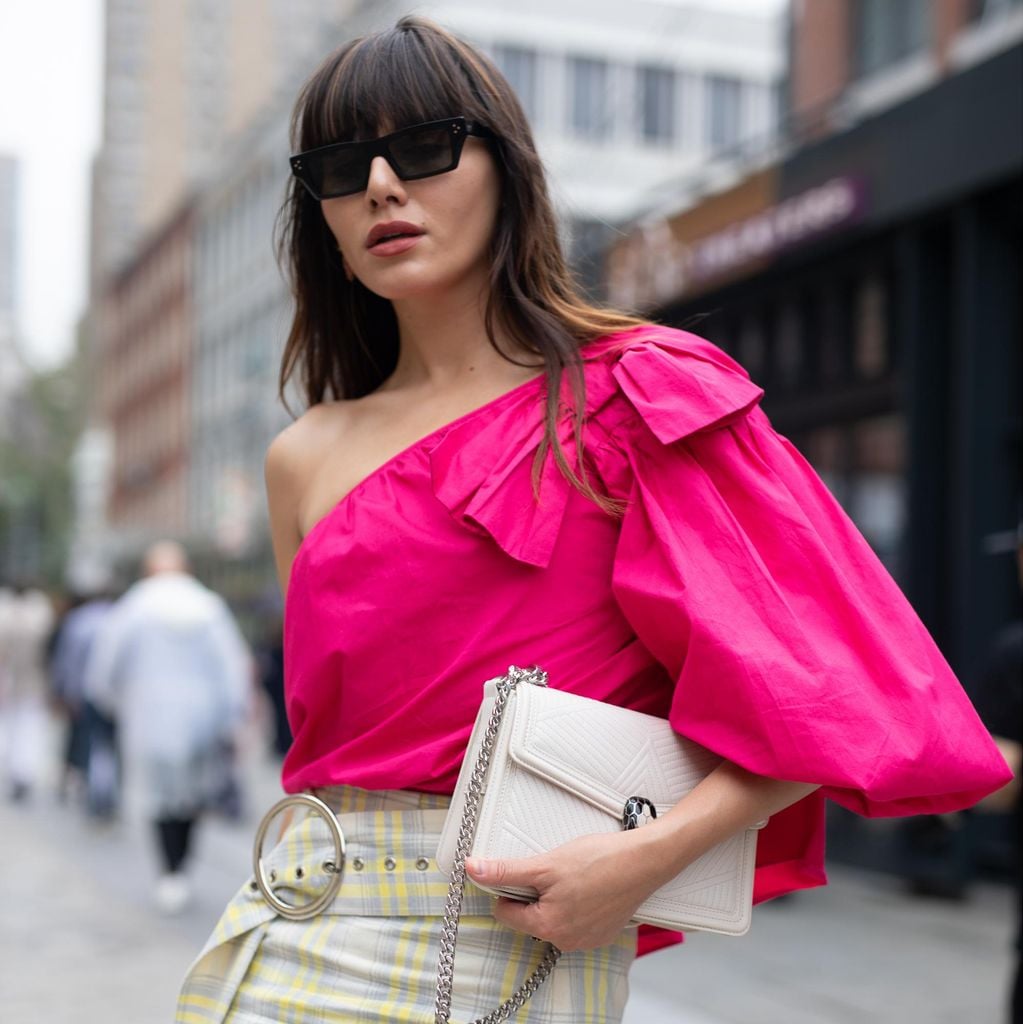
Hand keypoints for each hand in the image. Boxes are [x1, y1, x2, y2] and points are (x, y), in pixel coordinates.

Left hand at [464, 830, 660, 951]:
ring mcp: (587, 939)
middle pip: (530, 916)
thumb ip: (507, 871)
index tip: (523, 871)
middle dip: (534, 893)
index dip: (508, 888)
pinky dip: (575, 902)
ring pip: (553, 917)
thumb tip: (474, 870)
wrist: (645, 861)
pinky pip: (575, 919)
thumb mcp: (546, 863)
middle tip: (552, 870)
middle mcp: (566, 941)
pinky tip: (587, 884)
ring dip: (554, 897)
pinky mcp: (602, 932)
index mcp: (548, 926)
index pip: (506, 913)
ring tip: (572, 876)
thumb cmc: (600, 861)